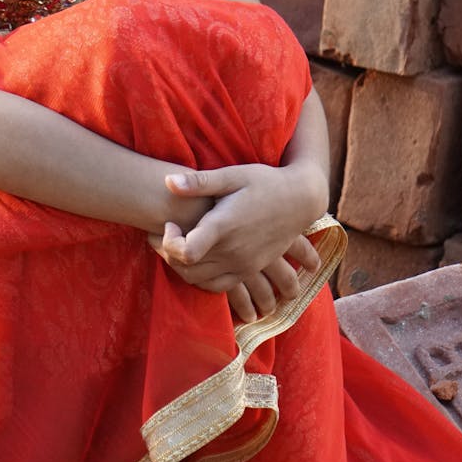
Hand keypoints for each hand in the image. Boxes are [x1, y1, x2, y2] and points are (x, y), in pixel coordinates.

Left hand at [147, 161, 327, 297]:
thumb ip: (199, 181)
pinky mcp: (250, 270)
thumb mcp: (233, 175)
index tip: (169, 223)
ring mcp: (243, 264)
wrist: (300, 200)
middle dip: (166, 253)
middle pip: (185, 268)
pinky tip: (197, 259)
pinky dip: (200, 278)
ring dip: (181, 267)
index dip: (168, 242)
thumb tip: (167, 180)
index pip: (185, 252)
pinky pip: (217, 286)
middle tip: (162, 234)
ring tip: (176, 246)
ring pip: (198, 280)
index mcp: (224, 226)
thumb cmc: (264, 182)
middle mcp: (233, 250)